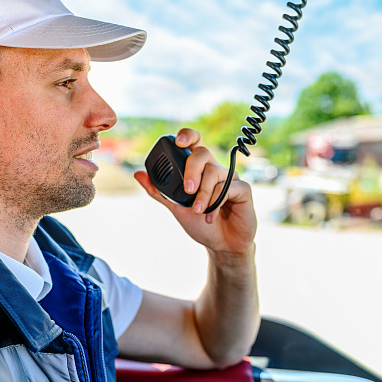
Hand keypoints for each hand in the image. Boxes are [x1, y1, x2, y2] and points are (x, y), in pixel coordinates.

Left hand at [134, 128, 256, 254]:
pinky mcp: (243, 190)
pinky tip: (210, 217)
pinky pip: (228, 188)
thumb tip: (138, 174)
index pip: (194, 142)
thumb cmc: (201, 225)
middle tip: (187, 190)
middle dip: (192, 169)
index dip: (187, 135)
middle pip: (203, 152)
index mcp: (199, 169)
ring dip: (203, 193)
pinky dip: (215, 203)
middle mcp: (215, 170)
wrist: (222, 246)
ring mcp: (230, 178)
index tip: (178, 142)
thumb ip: (159, 192)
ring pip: (214, 171)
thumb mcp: (176, 208)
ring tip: (197, 211)